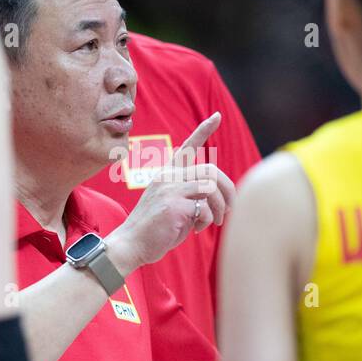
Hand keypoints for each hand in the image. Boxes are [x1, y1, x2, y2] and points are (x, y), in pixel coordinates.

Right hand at [108, 112, 236, 270]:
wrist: (132, 244)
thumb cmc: (156, 229)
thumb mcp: (174, 205)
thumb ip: (192, 195)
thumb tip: (221, 198)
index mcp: (167, 174)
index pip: (187, 147)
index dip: (204, 130)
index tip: (217, 116)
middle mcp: (168, 176)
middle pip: (211, 170)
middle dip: (228, 190)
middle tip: (229, 209)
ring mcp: (170, 189)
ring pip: (211, 187)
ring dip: (220, 207)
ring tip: (215, 222)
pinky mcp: (173, 205)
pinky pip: (205, 208)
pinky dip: (208, 220)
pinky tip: (196, 229)